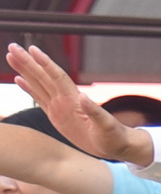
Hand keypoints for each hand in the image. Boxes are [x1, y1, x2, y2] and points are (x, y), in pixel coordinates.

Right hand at [7, 44, 149, 164]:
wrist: (116, 146)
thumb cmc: (114, 136)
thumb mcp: (107, 126)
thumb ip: (95, 112)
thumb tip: (83, 97)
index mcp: (75, 100)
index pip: (57, 77)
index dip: (45, 63)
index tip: (32, 50)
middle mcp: (66, 99)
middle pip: (43, 76)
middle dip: (27, 62)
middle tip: (12, 47)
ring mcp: (60, 106)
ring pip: (38, 84)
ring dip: (25, 70)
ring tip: (11, 57)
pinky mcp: (57, 115)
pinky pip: (39, 98)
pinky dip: (28, 88)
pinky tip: (19, 79)